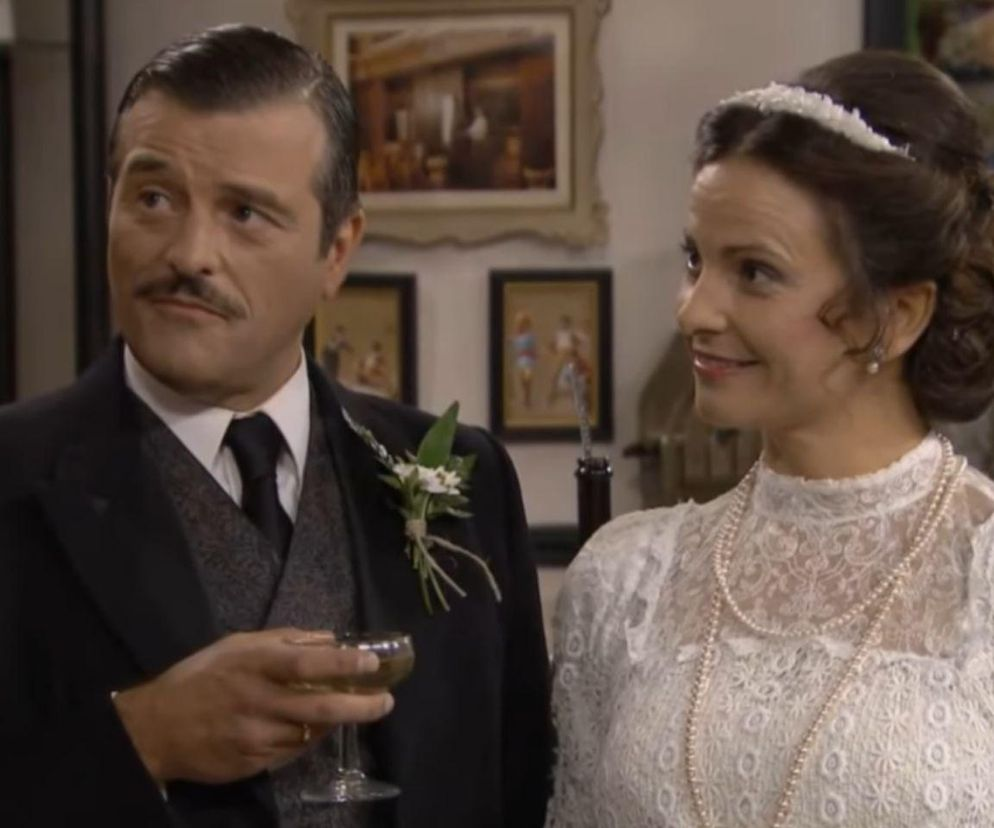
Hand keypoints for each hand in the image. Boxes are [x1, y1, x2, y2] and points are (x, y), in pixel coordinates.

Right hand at [112, 628, 393, 784]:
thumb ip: (283, 640)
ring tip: (353, 709)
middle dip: (361, 705)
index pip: (306, 663)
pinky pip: (293, 751)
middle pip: (320, 707)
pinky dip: (310, 737)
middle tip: (385, 701)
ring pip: (311, 732)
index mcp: (253, 666)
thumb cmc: (200, 678)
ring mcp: (256, 737)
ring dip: (336, 721)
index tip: (371, 662)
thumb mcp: (236, 645)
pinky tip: (315, 727)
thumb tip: (328, 638)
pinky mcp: (253, 763)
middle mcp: (258, 702)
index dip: (342, 663)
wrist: (155, 729)